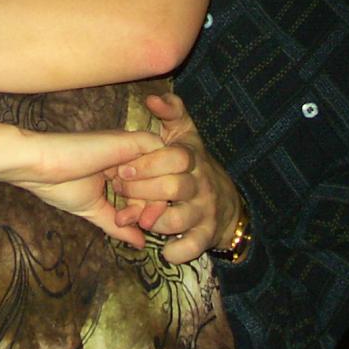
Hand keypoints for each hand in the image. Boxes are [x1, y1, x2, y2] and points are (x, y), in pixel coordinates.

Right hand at [4, 129, 164, 248]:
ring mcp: (130, 147)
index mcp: (120, 170)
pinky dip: (152, 175)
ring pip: (166, 167)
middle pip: (163, 181)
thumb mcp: (94, 210)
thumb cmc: (59, 186)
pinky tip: (129, 189)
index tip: (128, 223)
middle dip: (152, 205)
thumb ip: (118, 225)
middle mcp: (129, 157)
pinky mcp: (129, 140)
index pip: (150, 191)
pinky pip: (161, 152)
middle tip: (131, 219)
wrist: (40, 168)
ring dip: (153, 193)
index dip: (147, 210)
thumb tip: (141, 244)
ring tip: (128, 209)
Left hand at [109, 93, 240, 264]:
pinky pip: (191, 247)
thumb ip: (171, 113)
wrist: (227, 202)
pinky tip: (161, 247)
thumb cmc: (193, 165)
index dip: (149, 163)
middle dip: (141, 192)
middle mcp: (201, 184)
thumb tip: (152, 97)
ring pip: (177, 220)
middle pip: (173, 188)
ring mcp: (205, 211)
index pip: (176, 157)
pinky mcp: (206, 236)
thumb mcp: (186, 135)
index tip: (123, 167)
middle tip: (120, 192)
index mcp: (193, 157)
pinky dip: (175, 251)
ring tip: (134, 218)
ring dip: (151, 221)